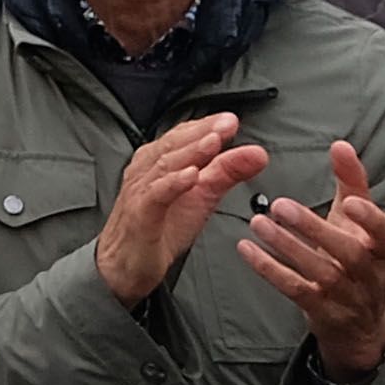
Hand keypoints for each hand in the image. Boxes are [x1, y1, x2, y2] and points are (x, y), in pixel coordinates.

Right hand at [94, 111, 271, 300]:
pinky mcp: (140, 214)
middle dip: (202, 132)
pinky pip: (156, 194)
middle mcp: (148, 170)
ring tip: (213, 143)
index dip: (206, 125)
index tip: (230, 120)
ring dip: (190, 152)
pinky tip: (191, 176)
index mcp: (161, 162)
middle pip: (174, 144)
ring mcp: (141, 190)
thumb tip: (257, 153)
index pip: (183, 135)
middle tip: (227, 124)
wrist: (126, 264)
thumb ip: (228, 172)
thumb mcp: (202, 197)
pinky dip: (173, 183)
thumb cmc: (161, 227)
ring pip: (165, 165)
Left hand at [238, 140, 384, 378]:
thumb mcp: (358, 221)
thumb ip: (352, 182)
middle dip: (315, 229)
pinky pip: (295, 290)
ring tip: (258, 222)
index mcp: (382, 248)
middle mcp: (369, 274)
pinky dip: (270, 269)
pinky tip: (247, 249)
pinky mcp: (321, 311)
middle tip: (281, 206)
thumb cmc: (357, 256)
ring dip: (286, 246)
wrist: (358, 321)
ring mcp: (346, 296)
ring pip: (320, 272)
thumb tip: (341, 145)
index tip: (351, 202)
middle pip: (348, 254)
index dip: (371, 220)